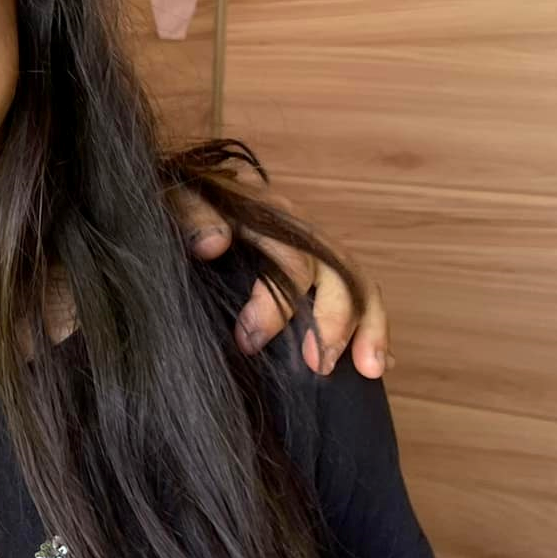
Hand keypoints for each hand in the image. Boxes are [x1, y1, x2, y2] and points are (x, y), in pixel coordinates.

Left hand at [171, 187, 391, 380]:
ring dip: (368, 327)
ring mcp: (314, 248)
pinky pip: (358, 294)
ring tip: (369, 369)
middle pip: (338, 272)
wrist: (187, 188)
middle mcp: (300, 230)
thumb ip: (192, 214)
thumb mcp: (177, 198)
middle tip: (316, 365)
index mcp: (268, 215)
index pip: (290, 260)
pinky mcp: (317, 268)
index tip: (248, 342)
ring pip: (358, 283)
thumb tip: (213, 243)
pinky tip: (379, 362)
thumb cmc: (181, 198)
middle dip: (333, 322)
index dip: (275, 305)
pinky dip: (372, 327)